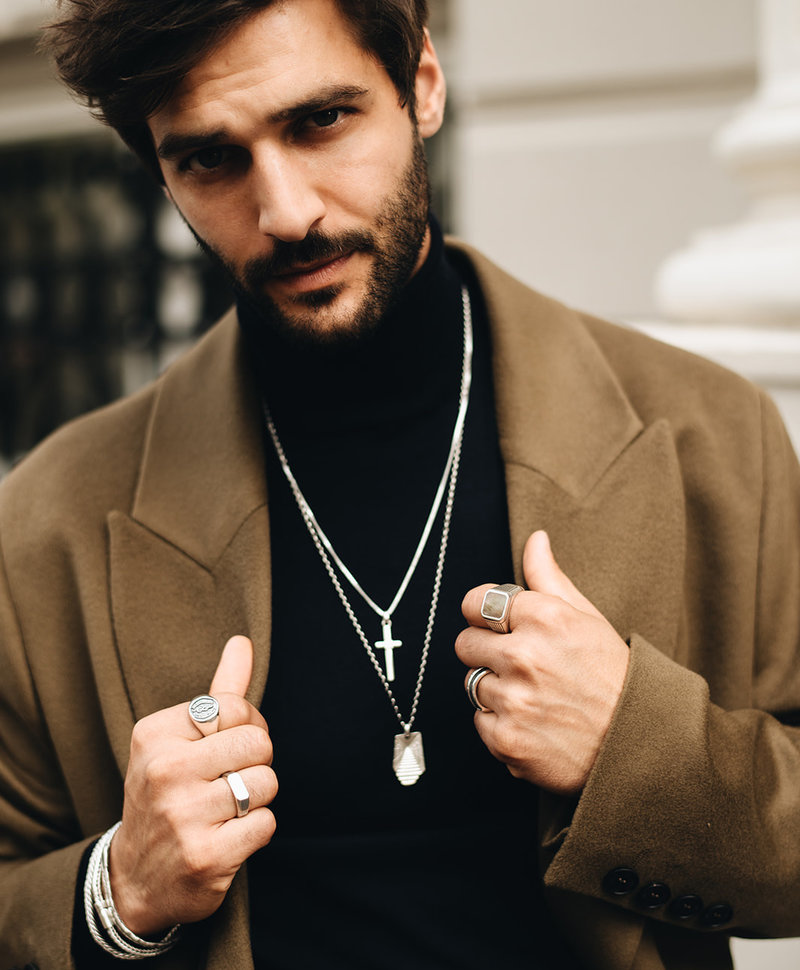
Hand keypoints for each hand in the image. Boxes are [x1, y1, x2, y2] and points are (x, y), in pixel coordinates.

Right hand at [109, 635, 277, 935]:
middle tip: (229, 778)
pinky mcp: (206, 856)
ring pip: (266, 783)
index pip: (236, 707)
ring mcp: (183, 816)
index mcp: (154, 734)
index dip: (247, 726)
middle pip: (258, 742)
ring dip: (256, 798)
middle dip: (255, 761)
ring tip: (225, 808)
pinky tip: (226, 836)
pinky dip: (256, 830)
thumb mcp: (178, 739)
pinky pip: (266, 823)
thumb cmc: (168, 793)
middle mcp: (163, 771)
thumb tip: (242, 641)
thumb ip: (219, 690)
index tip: (226, 747)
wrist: (135, 877)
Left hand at [456, 531, 629, 795]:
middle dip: (486, 651)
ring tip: (534, 696)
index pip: (475, 602)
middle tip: (520, 665)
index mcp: (544, 617)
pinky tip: (534, 724)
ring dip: (496, 690)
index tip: (498, 626)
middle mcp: (524, 655)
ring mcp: (514, 699)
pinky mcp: (507, 739)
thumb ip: (550, 577)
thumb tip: (535, 539)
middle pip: (464, 643)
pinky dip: (501, 725)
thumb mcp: (587, 618)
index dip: (484, 615)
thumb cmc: (614, 677)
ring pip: (472, 684)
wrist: (640, 746)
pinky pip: (480, 722)